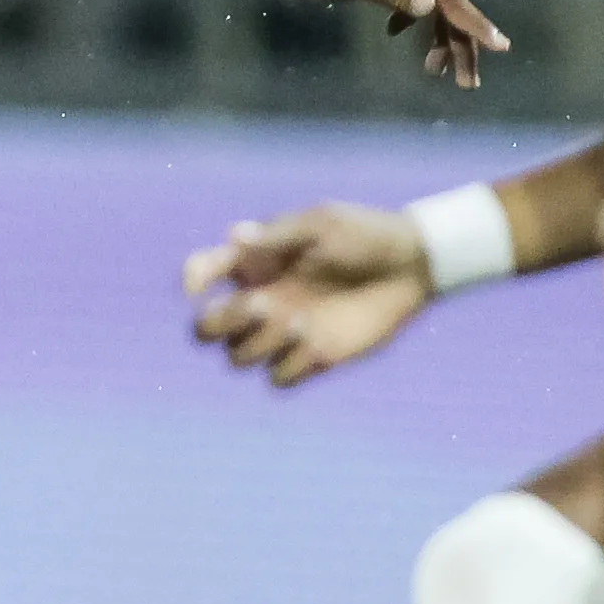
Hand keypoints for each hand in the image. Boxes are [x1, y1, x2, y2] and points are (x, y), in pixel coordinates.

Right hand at [186, 201, 432, 385]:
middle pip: (206, 328)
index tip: (200, 284)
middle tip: (256, 306)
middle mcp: (262, 299)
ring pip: (238, 357)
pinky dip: (289, 365)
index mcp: (256, 263)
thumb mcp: (321, 225)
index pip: (203, 272)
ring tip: (297, 321)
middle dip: (217, 323)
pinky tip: (315, 343)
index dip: (192, 280)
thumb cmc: (365, 234)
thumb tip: (233, 236)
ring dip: (258, 344)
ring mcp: (283, 333)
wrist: (411, 265)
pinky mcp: (312, 357)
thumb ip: (277, 236)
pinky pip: (279, 378)